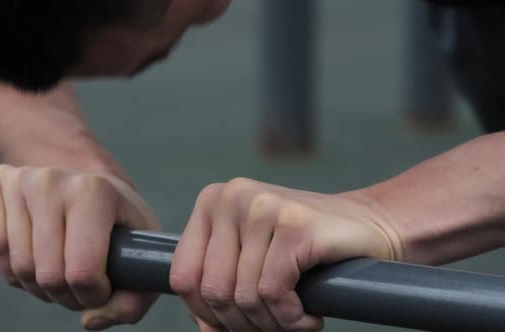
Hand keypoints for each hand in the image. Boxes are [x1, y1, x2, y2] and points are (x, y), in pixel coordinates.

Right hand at [0, 165, 158, 329]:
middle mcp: (54, 181)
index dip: (93, 296)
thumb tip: (90, 320)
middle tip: (81, 285)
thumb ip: (135, 300)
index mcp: (95, 192)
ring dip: (40, 287)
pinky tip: (37, 259)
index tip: (104, 287)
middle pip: (48, 275)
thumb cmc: (120, 224)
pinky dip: (14, 270)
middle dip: (67, 296)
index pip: (82, 272)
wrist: (93, 184)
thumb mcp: (142, 256)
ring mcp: (22, 179)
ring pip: (19, 268)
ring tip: (62, 272)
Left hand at [170, 178, 401, 331]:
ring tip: (293, 318)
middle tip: (274, 324)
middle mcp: (232, 197)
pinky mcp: (294, 226)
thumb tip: (205, 331)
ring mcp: (263, 207)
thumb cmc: (305, 249)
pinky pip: (273, 293)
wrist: (371, 226)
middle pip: (213, 290)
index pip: (183, 275)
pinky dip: (291, 319)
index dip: (204, 313)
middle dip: (242, 323)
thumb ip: (222, 287)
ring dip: (271, 324)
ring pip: (244, 296)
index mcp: (212, 201)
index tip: (234, 323)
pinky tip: (308, 315)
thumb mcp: (251, 261)